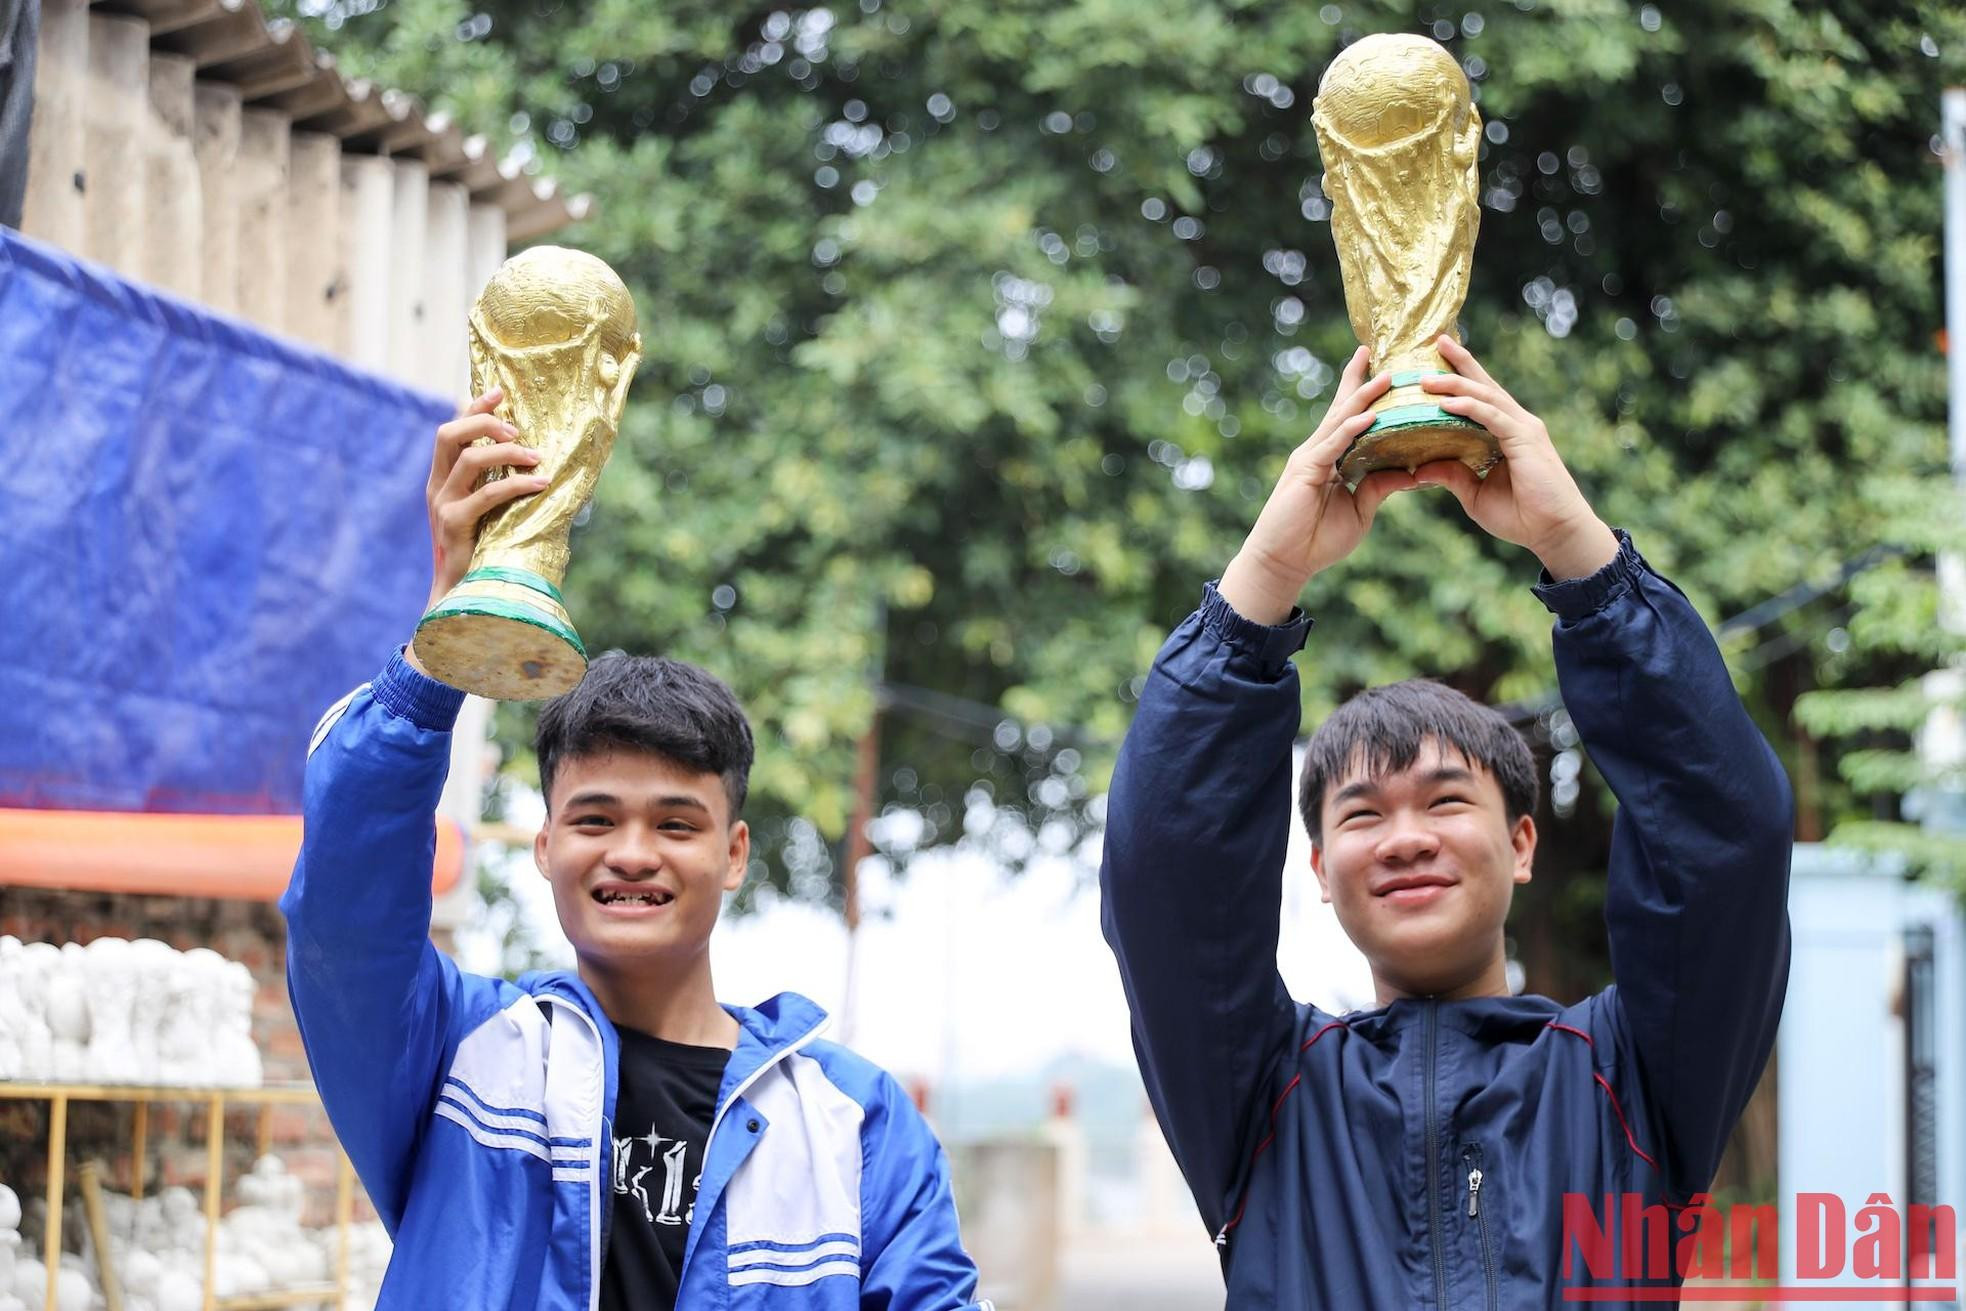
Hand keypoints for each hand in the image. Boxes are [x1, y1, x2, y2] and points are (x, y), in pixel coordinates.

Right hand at [423, 389, 548, 610]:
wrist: (460, 595)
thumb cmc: (481, 554)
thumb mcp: (486, 514)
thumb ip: (495, 487)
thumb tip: (535, 462)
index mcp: (442, 480)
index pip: (451, 431)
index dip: (473, 408)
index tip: (499, 392)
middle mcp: (437, 488)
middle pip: (448, 434)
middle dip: (483, 422)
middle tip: (517, 430)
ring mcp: (442, 506)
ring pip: (469, 460)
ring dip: (507, 453)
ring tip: (536, 458)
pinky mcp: (455, 525)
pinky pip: (487, 494)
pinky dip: (517, 484)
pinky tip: (540, 484)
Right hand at [1219, 347, 1418, 623]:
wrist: (1285, 563)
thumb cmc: (1318, 540)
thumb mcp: (1361, 510)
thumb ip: (1380, 487)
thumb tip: (1412, 471)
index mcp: (1331, 459)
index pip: (1349, 419)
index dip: (1364, 394)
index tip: (1385, 369)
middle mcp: (1319, 452)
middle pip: (1342, 408)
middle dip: (1360, 380)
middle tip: (1379, 352)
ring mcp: (1310, 459)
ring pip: (1340, 420)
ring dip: (1363, 396)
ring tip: (1387, 376)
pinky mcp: (1306, 471)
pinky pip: (1333, 445)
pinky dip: (1352, 429)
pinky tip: (1370, 415)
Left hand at [1413, 336, 1616, 580]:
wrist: (1555, 533)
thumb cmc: (1520, 516)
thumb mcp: (1474, 494)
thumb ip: (1452, 476)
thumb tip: (1419, 468)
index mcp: (1505, 432)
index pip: (1479, 398)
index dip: (1459, 378)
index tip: (1432, 362)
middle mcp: (1516, 423)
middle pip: (1483, 385)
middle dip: (1459, 363)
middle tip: (1435, 342)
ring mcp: (1523, 428)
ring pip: (1485, 396)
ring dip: (1455, 384)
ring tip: (1426, 377)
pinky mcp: (1525, 439)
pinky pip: (1492, 416)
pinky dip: (1468, 407)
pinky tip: (1445, 402)